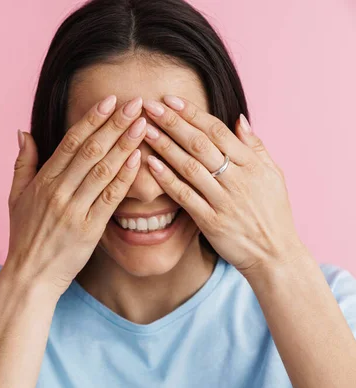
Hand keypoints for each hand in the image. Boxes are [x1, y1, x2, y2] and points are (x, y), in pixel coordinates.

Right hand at [5, 95, 146, 295]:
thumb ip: (22, 162)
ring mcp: (73, 210)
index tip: (109, 101)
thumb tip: (23, 132)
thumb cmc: (24, 235)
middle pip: (90, 151)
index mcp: (42, 181)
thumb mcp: (15, 196)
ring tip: (143, 124)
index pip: (70, 142)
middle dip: (114, 124)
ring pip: (102, 170)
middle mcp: (58, 192)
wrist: (30, 276)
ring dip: (124, 145)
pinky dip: (124, 177)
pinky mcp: (89, 230)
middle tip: (135, 102)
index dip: (91, 119)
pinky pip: (110, 199)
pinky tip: (138, 159)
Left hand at [142, 95, 307, 275]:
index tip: (170, 100)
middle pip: (200, 144)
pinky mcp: (212, 222)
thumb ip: (255, 146)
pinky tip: (151, 165)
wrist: (275, 255)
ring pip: (190, 167)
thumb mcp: (272, 175)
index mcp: (252, 164)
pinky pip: (186, 197)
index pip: (217, 131)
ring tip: (145, 130)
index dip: (192, 114)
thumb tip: (239, 118)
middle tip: (150, 106)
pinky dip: (168, 180)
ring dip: (165, 147)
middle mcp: (238, 179)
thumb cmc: (272, 212)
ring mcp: (224, 201)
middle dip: (173, 123)